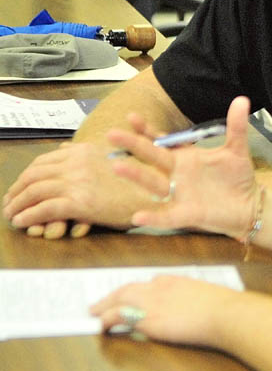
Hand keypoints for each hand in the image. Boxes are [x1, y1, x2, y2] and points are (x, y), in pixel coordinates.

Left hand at [3, 140, 157, 237]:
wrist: (158, 196)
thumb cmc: (140, 181)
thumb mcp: (116, 159)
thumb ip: (89, 152)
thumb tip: (64, 149)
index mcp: (85, 151)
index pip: (44, 161)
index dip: (26, 175)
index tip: (19, 187)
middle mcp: (78, 163)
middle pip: (34, 175)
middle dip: (17, 190)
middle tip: (10, 202)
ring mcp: (78, 182)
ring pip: (34, 191)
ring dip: (17, 204)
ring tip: (12, 214)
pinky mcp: (80, 202)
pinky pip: (44, 208)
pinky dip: (28, 215)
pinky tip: (22, 221)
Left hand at [91, 275, 239, 344]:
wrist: (223, 313)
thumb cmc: (221, 306)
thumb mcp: (205, 294)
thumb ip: (192, 297)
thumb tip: (192, 307)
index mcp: (174, 279)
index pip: (148, 282)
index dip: (136, 290)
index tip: (130, 296)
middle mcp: (159, 286)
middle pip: (128, 287)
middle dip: (112, 295)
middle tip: (100, 302)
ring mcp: (151, 301)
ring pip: (118, 298)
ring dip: (103, 305)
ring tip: (93, 312)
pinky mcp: (147, 318)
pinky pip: (118, 315)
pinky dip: (105, 319)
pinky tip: (100, 325)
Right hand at [108, 96, 257, 238]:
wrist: (248, 205)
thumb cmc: (237, 177)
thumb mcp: (236, 149)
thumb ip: (236, 126)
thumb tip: (242, 99)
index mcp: (185, 156)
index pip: (161, 141)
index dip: (147, 130)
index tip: (132, 117)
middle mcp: (176, 174)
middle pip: (151, 157)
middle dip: (133, 145)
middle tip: (111, 134)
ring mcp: (179, 194)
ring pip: (153, 184)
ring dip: (136, 176)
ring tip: (117, 167)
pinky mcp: (186, 214)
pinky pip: (166, 217)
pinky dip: (153, 217)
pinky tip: (138, 216)